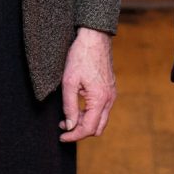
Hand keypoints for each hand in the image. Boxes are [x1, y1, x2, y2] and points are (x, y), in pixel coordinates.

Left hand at [59, 28, 115, 142]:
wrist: (94, 37)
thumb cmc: (80, 56)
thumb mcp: (69, 82)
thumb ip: (69, 107)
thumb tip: (69, 126)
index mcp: (100, 99)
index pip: (88, 128)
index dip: (73, 136)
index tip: (61, 136)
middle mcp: (109, 99)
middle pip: (97, 128)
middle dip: (80, 131)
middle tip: (64, 127)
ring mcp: (112, 94)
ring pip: (100, 119)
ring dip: (85, 122)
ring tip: (68, 116)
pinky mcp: (110, 89)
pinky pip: (102, 109)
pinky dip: (90, 113)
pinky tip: (77, 106)